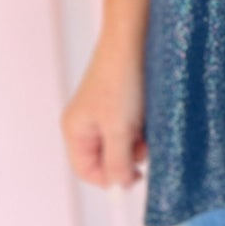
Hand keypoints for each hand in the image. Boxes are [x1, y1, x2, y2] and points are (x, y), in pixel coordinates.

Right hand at [61, 36, 148, 189]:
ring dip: (137, 142)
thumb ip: (117, 162)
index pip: (87, 171)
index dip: (109, 179)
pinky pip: (131, 126)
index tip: (134, 177)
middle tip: (144, 147)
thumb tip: (118, 186)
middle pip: (105, 158)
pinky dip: (142, 127)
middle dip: (127, 158)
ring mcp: (103, 111)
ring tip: (147, 127)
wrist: (134, 39)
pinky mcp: (121, 102)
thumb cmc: (121, 81)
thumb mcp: (119, 129)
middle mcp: (86, 122)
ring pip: (122, 143)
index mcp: (75, 130)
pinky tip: (149, 116)